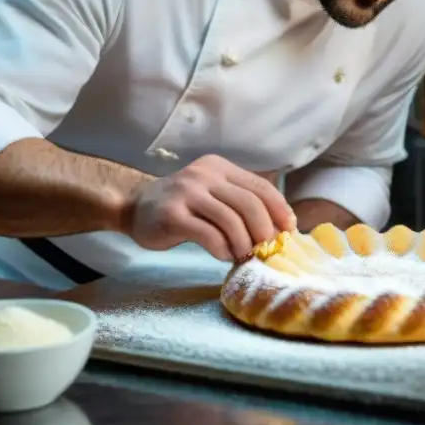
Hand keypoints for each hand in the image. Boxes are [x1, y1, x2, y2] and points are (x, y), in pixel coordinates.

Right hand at [127, 155, 296, 261]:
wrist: (135, 206)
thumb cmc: (183, 206)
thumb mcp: (213, 194)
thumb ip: (240, 203)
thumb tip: (279, 228)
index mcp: (220, 168)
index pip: (260, 187)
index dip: (280, 210)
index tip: (289, 231)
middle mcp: (205, 175)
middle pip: (249, 203)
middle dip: (264, 231)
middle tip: (266, 250)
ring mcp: (187, 193)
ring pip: (230, 220)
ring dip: (243, 244)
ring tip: (243, 256)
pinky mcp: (172, 215)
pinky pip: (208, 234)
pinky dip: (222, 249)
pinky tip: (224, 256)